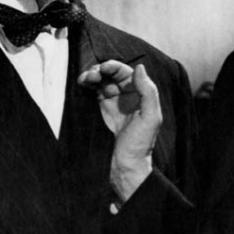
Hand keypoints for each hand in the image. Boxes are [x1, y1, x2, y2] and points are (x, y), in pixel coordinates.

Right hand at [78, 60, 161, 202]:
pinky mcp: (102, 110)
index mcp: (141, 95)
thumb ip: (148, 92)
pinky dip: (87, 86)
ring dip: (92, 76)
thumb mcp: (151, 118)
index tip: (103, 68)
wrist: (125, 166)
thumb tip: (140, 67)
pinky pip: (94, 92)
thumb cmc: (140, 144)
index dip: (114, 67)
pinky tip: (82, 85)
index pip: (127, 73)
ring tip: (85, 79)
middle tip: (92, 75)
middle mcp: (128, 97)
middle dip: (101, 70)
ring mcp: (114, 103)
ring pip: (101, 81)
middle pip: (112, 74)